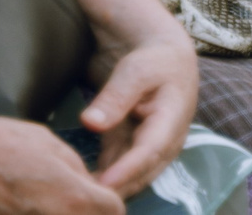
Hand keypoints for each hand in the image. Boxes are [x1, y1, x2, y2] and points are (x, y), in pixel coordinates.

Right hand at [0, 115, 125, 214]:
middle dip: (89, 210)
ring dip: (65, 211)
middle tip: (78, 197)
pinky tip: (30, 203)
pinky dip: (37, 212)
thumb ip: (75, 168)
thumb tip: (88, 183)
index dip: (110, 198)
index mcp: (72, 197)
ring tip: (47, 197)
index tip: (101, 192)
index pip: (114, 210)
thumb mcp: (48, 143)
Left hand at [81, 35, 198, 198]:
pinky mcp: (130, 145)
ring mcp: (148, 146)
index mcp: (171, 120)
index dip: (127, 170)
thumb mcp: (136, 70)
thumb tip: (91, 123)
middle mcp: (164, 141)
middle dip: (116, 188)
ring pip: (129, 176)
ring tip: (80, 195)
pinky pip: (116, 167)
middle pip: (140, 173)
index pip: (149, 151)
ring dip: (107, 187)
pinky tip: (79, 182)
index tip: (103, 185)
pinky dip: (100, 176)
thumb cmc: (152, 58)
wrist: (160, 52)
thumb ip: (115, 97)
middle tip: (85, 198)